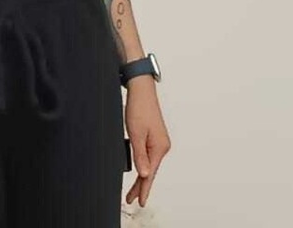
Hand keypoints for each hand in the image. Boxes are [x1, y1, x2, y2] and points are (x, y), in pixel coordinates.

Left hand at [124, 79, 170, 206]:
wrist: (141, 91)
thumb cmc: (139, 108)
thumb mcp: (136, 134)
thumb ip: (140, 155)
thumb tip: (144, 174)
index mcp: (159, 147)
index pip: (150, 174)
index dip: (144, 189)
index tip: (140, 201)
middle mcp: (162, 146)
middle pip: (150, 171)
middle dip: (140, 185)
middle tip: (131, 198)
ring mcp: (159, 142)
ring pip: (149, 164)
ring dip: (141, 176)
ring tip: (132, 189)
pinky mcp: (154, 137)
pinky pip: (148, 155)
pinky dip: (142, 164)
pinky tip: (138, 170)